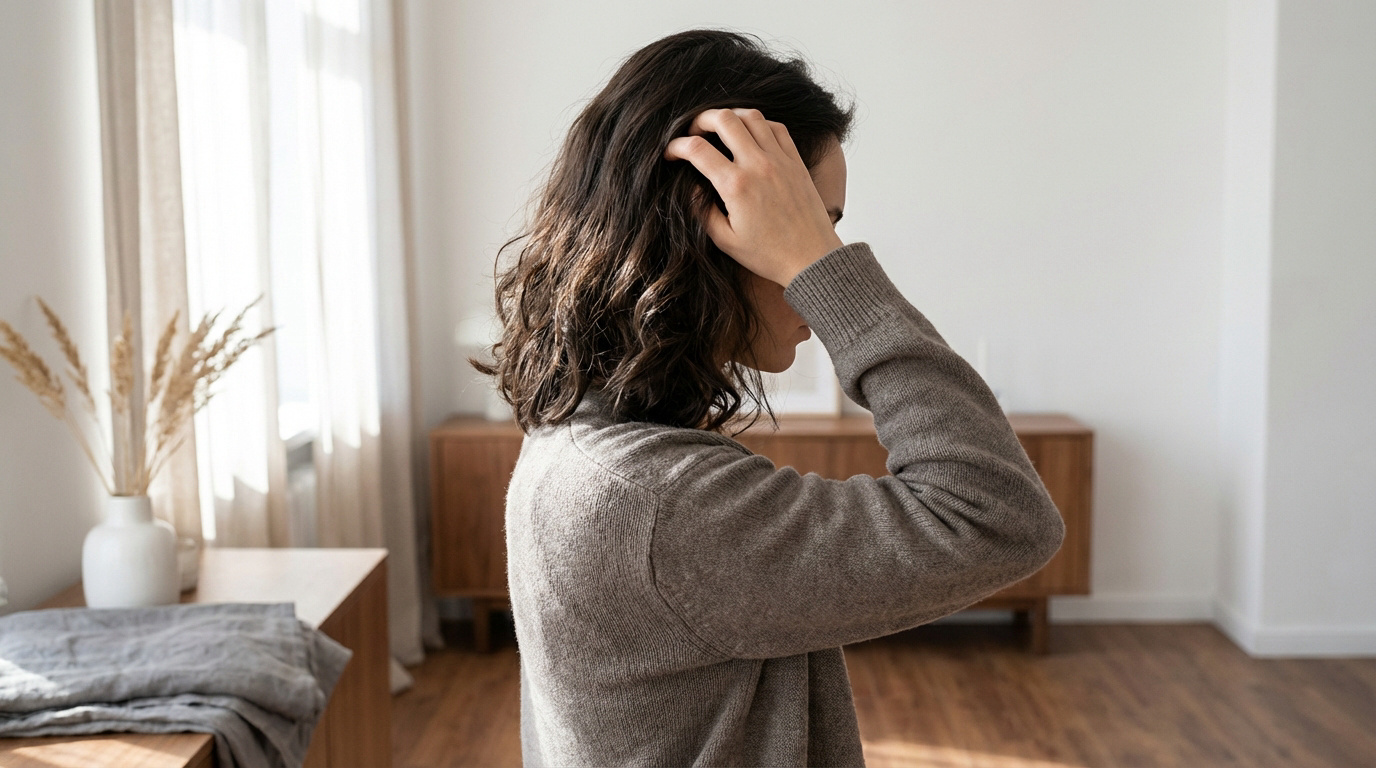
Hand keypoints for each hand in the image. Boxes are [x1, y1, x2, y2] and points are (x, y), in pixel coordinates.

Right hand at [664, 108, 842, 286]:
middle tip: (694, 132)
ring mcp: (779, 160)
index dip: (676, 147)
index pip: (697, 150)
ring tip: (720, 129)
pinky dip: (758, 123)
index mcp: (736, 186)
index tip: (671, 154)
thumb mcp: (725, 240)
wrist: (810, 258)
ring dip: (730, 116)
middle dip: (700, 120)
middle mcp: (757, 166)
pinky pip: (776, 127)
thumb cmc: (768, 254)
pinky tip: (750, 135)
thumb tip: (691, 186)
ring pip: (751, 116)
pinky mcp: (795, 161)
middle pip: (724, 119)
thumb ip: (702, 211)